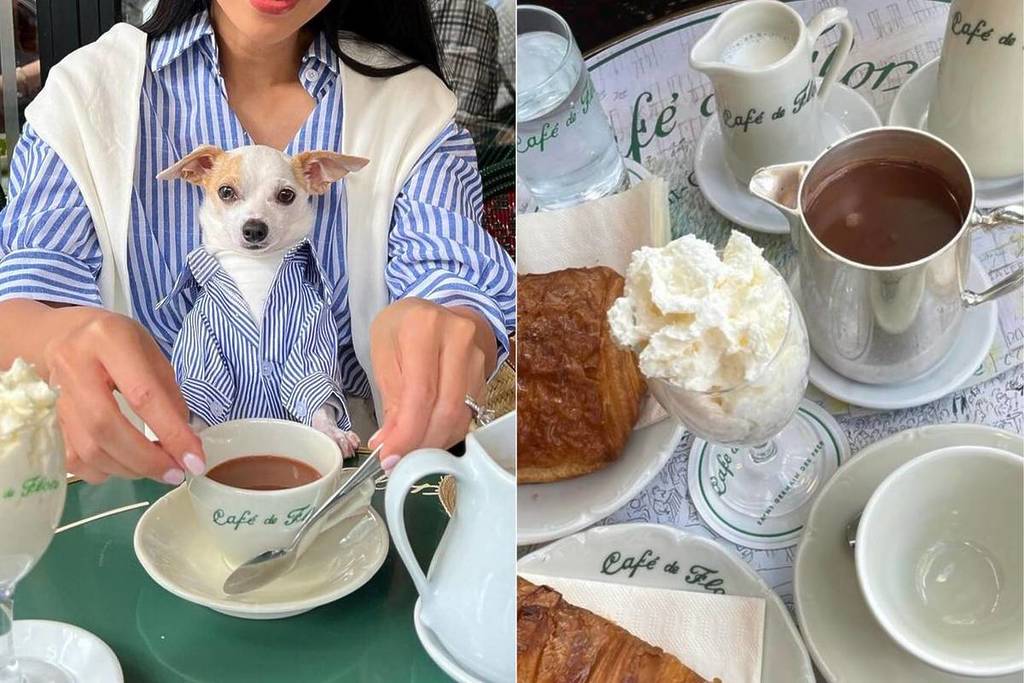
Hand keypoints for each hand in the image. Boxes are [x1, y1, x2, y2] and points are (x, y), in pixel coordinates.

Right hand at [43, 308, 204, 483]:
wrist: (67, 333)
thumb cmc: (118, 342)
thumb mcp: (151, 354)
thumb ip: (169, 395)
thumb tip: (185, 444)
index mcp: (108, 339)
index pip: (142, 395)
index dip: (171, 433)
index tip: (194, 460)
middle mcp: (73, 364)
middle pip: (106, 427)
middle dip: (146, 459)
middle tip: (175, 473)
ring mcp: (53, 394)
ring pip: (87, 448)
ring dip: (129, 468)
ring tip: (157, 469)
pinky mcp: (46, 417)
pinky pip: (72, 458)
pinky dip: (104, 470)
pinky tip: (126, 464)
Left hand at [368, 299, 496, 470]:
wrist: (434, 314)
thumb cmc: (401, 331)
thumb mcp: (383, 353)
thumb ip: (390, 399)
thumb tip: (389, 445)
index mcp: (424, 328)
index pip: (421, 393)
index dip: (406, 433)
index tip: (388, 457)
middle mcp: (458, 338)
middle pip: (446, 408)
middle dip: (421, 443)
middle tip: (398, 462)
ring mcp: (477, 357)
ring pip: (461, 415)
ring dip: (434, 442)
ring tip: (410, 452)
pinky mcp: (484, 374)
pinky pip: (468, 414)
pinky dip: (446, 433)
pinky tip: (427, 438)